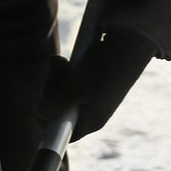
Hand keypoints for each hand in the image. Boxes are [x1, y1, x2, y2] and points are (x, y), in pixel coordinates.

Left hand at [38, 28, 157, 140]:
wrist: (132, 37)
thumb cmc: (108, 64)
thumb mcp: (78, 86)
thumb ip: (57, 103)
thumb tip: (39, 113)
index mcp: (89, 121)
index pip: (58, 133)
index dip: (46, 119)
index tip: (43, 101)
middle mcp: (88, 112)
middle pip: (55, 111)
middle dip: (50, 90)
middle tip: (57, 71)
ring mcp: (88, 96)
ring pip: (58, 94)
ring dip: (55, 77)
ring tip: (62, 62)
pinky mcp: (88, 81)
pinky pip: (67, 82)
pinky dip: (62, 71)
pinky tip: (64, 61)